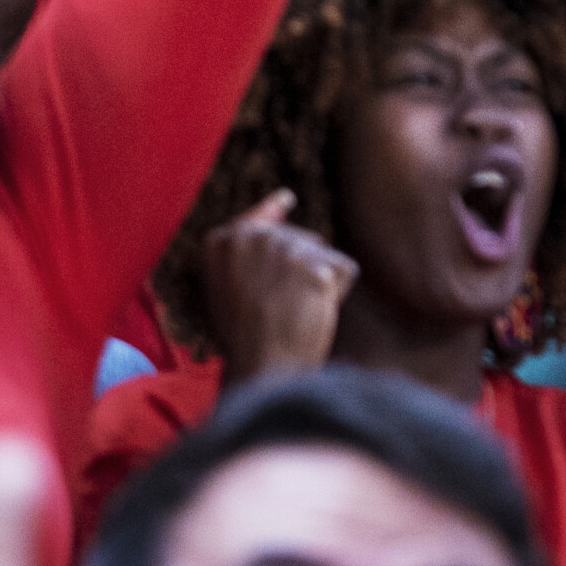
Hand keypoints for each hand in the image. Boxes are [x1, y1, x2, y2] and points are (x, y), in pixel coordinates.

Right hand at [199, 191, 357, 384]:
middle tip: (276, 310)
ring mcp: (282, 248)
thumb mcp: (232, 284)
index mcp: (221, 240)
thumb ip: (250, 238)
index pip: (267, 227)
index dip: (273, 269)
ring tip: (294, 313)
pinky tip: (314, 314)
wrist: (265, 370)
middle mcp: (249, 236)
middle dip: (299, 273)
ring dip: (319, 284)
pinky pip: (344, 270)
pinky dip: (338, 295)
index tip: (261, 295)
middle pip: (299, 239)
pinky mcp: (315, 265)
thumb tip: (286, 195)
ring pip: (322, 255)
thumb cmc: (249, 335)